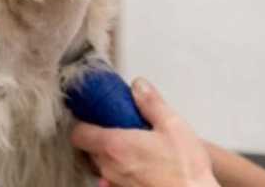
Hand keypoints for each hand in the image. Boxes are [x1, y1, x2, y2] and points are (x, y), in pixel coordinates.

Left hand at [70, 78, 218, 186]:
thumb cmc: (185, 169)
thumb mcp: (172, 125)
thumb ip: (151, 103)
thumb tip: (138, 86)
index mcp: (116, 145)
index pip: (79, 134)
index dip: (84, 123)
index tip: (95, 116)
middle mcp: (110, 167)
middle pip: (89, 149)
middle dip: (100, 138)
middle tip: (120, 128)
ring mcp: (116, 183)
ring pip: (101, 166)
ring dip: (111, 155)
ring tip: (133, 147)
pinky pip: (113, 180)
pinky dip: (120, 171)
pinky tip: (139, 166)